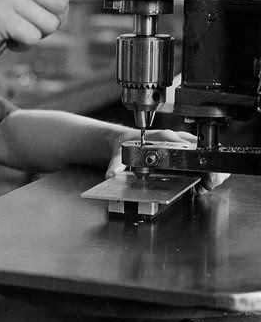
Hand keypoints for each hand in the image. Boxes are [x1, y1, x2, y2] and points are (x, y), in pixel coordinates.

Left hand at [104, 128, 228, 192]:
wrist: (125, 138)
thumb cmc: (126, 144)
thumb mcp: (119, 156)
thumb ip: (115, 166)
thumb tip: (111, 175)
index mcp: (163, 137)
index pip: (185, 145)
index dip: (196, 161)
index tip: (201, 177)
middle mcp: (175, 137)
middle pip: (201, 148)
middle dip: (209, 168)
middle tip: (207, 184)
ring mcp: (182, 141)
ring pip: (205, 151)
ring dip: (210, 169)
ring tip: (205, 184)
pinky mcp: (185, 146)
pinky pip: (202, 155)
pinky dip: (207, 168)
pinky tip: (202, 181)